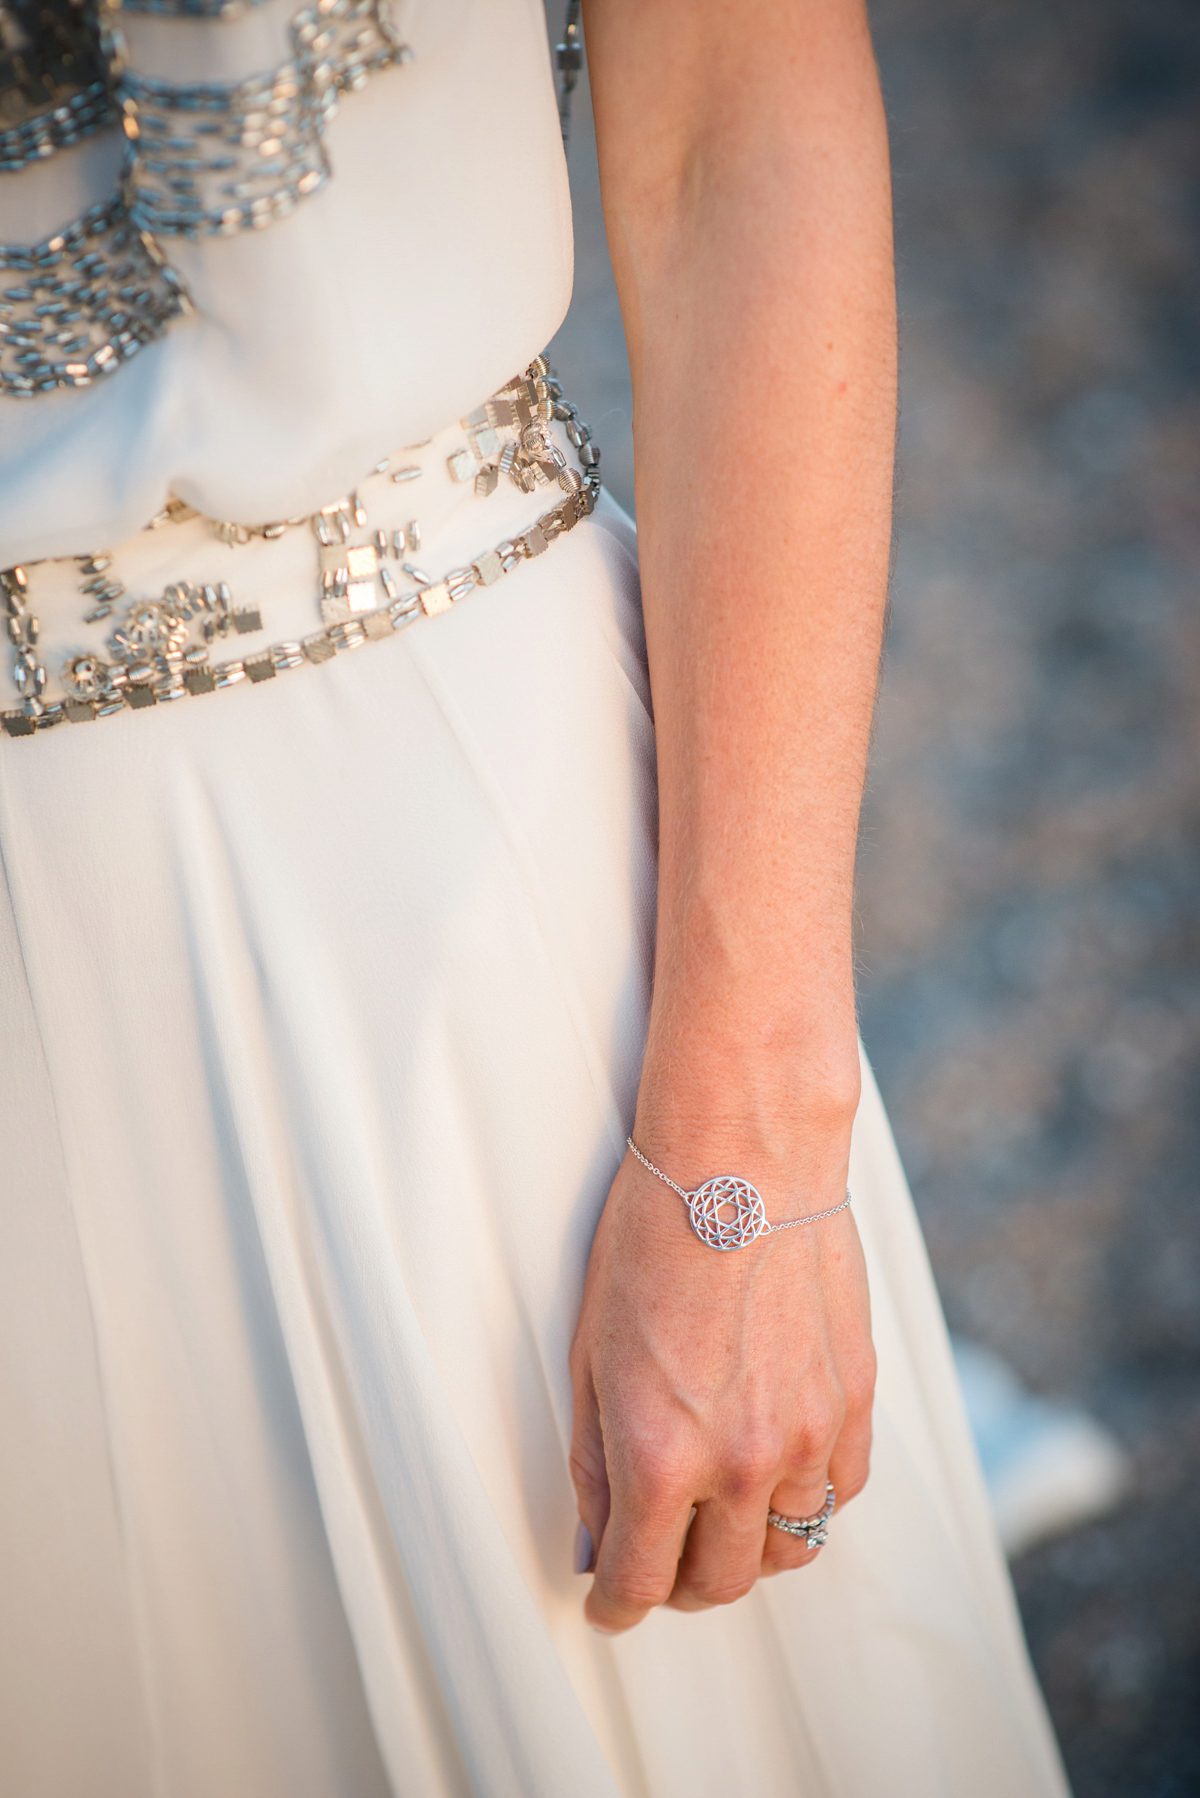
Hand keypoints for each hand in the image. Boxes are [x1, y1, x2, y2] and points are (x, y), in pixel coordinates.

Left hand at [569, 1116, 875, 1632]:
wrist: (745, 1155)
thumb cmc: (654, 1232)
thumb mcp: (591, 1350)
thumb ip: (595, 1459)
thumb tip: (596, 1535)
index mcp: (662, 1454)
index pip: (641, 1581)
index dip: (616, 1603)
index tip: (609, 1600)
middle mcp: (743, 1462)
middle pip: (720, 1583)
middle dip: (678, 1587)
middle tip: (658, 1564)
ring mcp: (811, 1434)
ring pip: (789, 1549)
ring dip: (748, 1549)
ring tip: (719, 1520)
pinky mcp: (857, 1400)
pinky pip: (842, 1491)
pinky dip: (807, 1500)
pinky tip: (776, 1473)